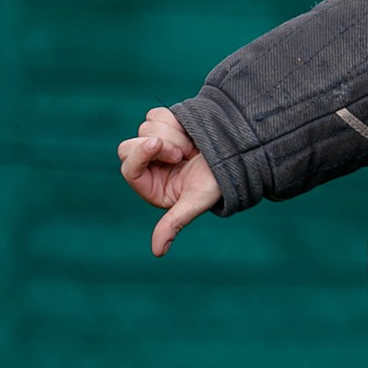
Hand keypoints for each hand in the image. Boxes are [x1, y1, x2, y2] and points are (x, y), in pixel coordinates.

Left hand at [117, 107, 221, 255]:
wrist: (240, 154)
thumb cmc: (219, 182)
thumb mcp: (194, 203)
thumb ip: (173, 224)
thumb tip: (157, 252)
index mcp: (152, 187)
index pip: (128, 167)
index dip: (140, 153)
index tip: (158, 144)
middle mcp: (150, 167)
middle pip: (128, 147)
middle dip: (156, 144)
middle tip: (182, 152)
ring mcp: (156, 145)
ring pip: (144, 128)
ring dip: (172, 134)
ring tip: (193, 147)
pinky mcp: (165, 126)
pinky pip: (156, 115)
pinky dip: (174, 121)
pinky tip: (192, 135)